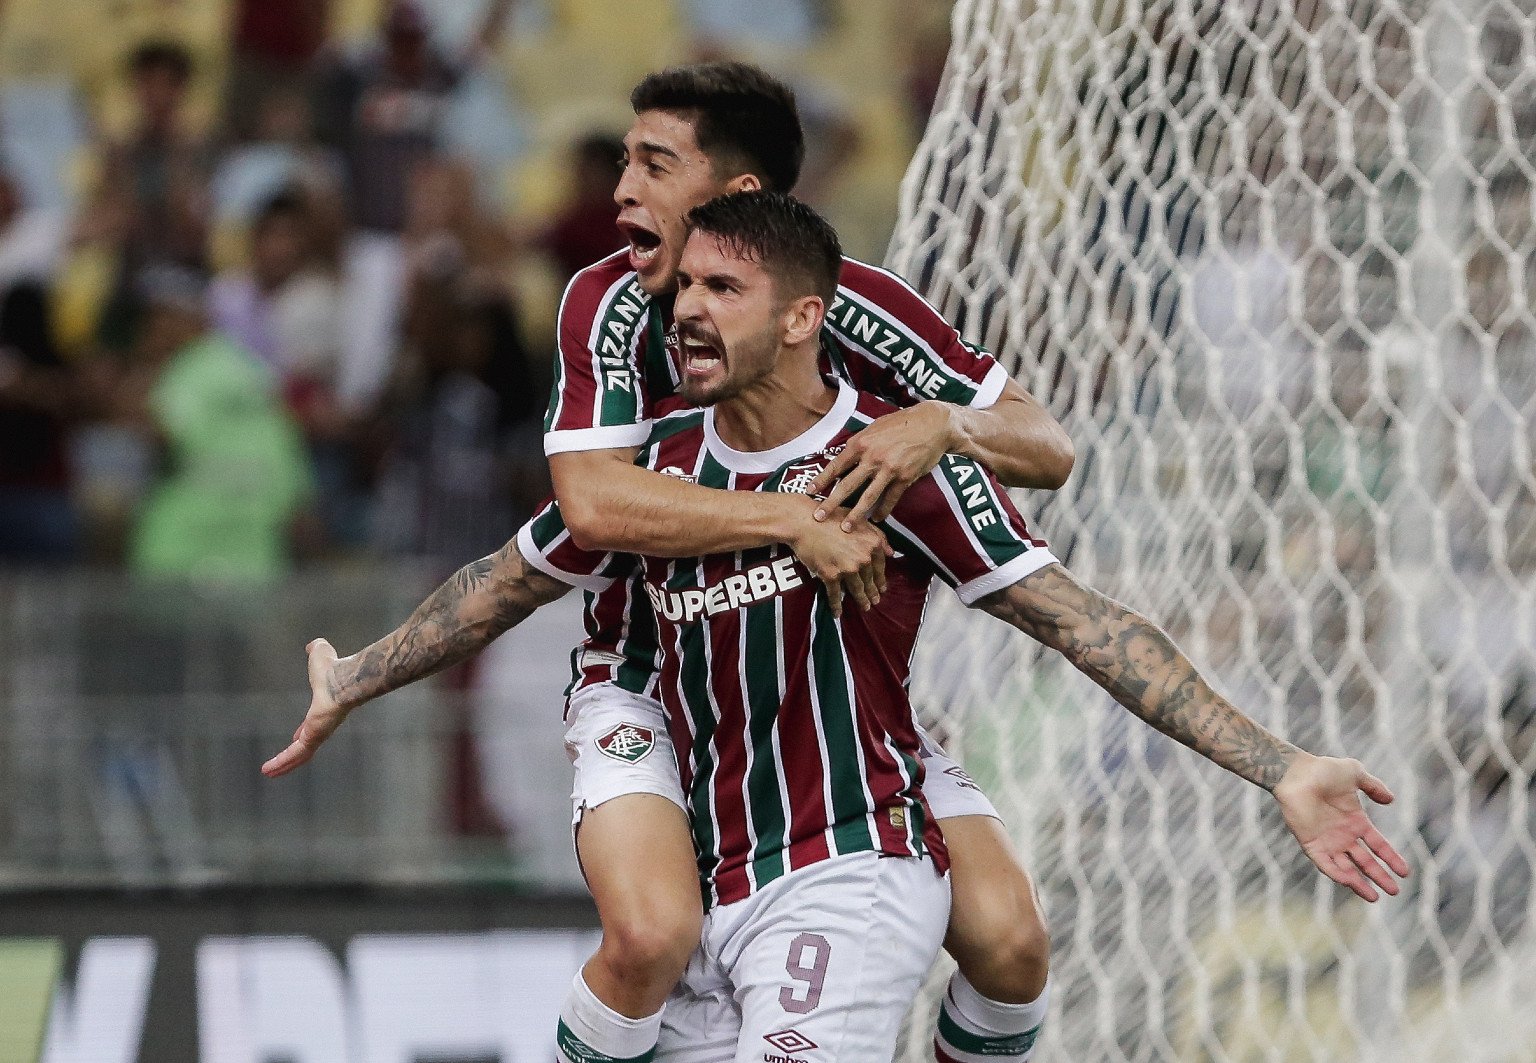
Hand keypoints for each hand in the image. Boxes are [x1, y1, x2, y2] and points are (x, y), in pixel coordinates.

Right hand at [261, 639, 352, 777]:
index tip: (297, 738)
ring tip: (267, 773)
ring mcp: (320, 734)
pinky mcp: (314, 738)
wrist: (345, 679)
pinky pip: (296, 754)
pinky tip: (268, 770)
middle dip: (292, 755)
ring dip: (284, 765)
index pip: (312, 726)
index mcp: (324, 711)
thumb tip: (314, 644)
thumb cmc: (336, 668)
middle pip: (306, 746)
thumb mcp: (321, 656)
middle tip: (278, 766)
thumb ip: (318, 651)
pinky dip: (282, 762)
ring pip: (300, 755)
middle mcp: (323, 725)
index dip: (303, 732)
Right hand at [789, 505, 890, 617]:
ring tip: (865, 607)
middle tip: (875, 601)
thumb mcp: (858, 520)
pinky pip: (835, 594)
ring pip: (856, 589)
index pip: (880, 566)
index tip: (882, 587)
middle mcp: (863, 557)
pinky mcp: (831, 575)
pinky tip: (838, 613)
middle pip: (870, 580)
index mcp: (872, 543)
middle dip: (872, 592)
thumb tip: (891, 552)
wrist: (804, 522)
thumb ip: (878, 535)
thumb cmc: (829, 517)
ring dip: (861, 600)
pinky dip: (836, 605)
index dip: (881, 578)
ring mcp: (847, 568)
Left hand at [810, 402, 955, 527]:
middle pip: (847, 485)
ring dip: (855, 515)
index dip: (821, 480)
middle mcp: (872, 457)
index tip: (809, 492)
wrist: (933, 424)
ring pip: (868, 497)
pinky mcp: (905, 477)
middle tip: (818, 517)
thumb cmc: (901, 423)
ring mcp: (889, 469)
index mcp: (861, 443)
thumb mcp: (875, 427)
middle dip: (830, 503)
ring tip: (846, 527)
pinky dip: (883, 511)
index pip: (836, 466)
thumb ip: (859, 443)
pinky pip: (890, 499)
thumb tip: (842, 456)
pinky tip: (876, 519)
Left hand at [1273, 753, 1410, 900]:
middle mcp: (1342, 834)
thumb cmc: (1322, 770)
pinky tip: (1350, 883)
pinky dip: (1336, 873)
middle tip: (1394, 891)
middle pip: (1364, 860)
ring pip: (1346, 867)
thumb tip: (1391, 799)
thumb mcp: (1355, 773)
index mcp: (1355, 821)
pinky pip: (1325, 863)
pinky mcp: (1310, 843)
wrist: (1295, 772)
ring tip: (1374, 897)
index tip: (1405, 872)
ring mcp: (1327, 840)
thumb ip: (1374, 786)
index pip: (1377, 845)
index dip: (1391, 858)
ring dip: (1359, 883)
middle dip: (1379, 876)